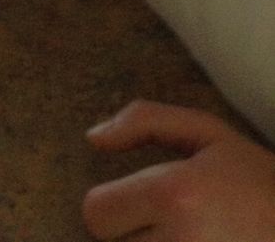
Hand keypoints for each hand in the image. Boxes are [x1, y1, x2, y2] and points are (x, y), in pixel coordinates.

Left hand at [83, 100, 274, 240]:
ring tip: (185, 241)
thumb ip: (144, 122)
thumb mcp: (209, 134)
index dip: (112, 205)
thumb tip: (93, 138)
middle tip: (171, 225)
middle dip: (133, 235)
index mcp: (174, 196)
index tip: (141, 203)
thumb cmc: (258, 182)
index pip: (96, 213)